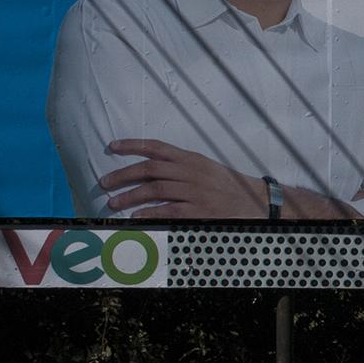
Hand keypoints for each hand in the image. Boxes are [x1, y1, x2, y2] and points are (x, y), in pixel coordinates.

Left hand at [99, 139, 363, 220]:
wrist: (260, 204)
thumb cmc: (231, 188)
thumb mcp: (208, 170)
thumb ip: (183, 167)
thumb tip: (153, 170)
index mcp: (193, 159)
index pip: (156, 147)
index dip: (132, 145)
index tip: (111, 147)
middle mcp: (191, 172)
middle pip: (149, 170)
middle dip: (122, 175)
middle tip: (104, 183)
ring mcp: (194, 192)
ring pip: (153, 190)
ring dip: (129, 197)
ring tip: (113, 204)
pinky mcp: (198, 211)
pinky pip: (166, 212)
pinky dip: (147, 214)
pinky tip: (134, 217)